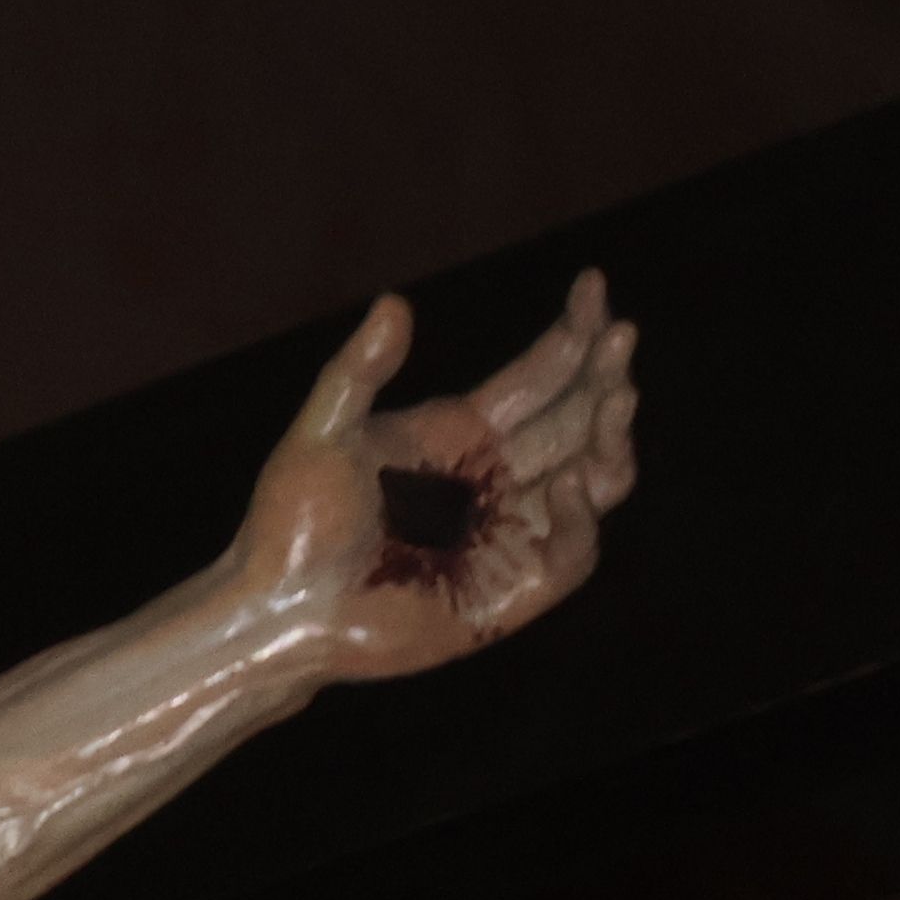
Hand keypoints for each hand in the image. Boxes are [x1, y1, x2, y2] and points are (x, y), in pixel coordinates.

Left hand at [229, 271, 639, 681]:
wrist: (278, 612)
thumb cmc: (291, 524)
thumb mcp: (321, 435)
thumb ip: (356, 372)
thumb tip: (393, 303)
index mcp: (463, 431)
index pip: (542, 373)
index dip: (576, 332)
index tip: (594, 287)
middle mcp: (495, 477)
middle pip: (579, 418)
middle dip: (606, 377)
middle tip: (621, 340)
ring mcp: (509, 534)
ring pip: (595, 479)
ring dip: (611, 440)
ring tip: (615, 401)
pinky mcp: (512, 592)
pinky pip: (572, 554)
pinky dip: (581, 521)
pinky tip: (566, 485)